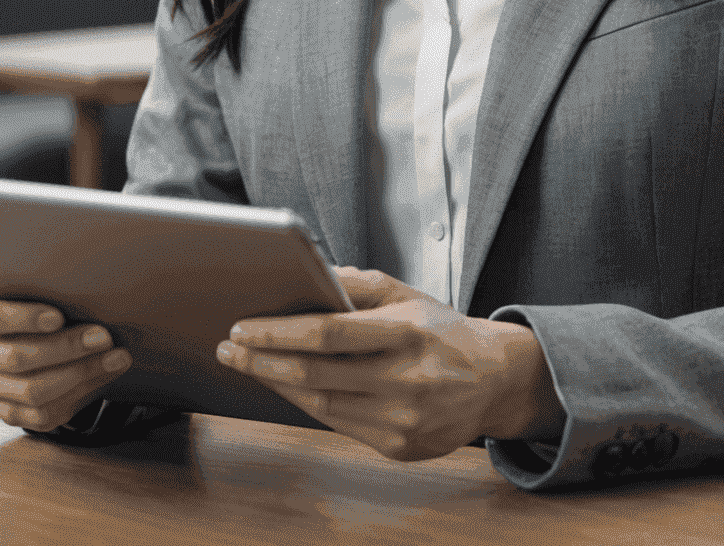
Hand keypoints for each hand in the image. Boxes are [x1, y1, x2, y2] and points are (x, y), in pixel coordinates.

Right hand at [0, 286, 131, 430]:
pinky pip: (43, 413)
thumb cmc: (47, 301)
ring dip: (80, 372)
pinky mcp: (9, 411)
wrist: (48, 339)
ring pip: (31, 390)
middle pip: (16, 358)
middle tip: (102, 336)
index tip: (59, 317)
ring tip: (114, 356)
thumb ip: (54, 284)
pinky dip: (81, 392)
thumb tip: (97, 281)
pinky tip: (105, 372)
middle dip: (66, 348)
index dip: (22, 319)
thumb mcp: (44, 285)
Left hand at [215, 267, 562, 461]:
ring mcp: (404, 420)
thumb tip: (308, 276)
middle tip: (230, 349)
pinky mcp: (400, 447)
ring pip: (322, 405)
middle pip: (317, 375)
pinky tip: (287, 387)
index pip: (330, 333)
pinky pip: (339, 425)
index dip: (280, 333)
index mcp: (408, 333)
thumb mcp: (408, 294)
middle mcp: (407, 380)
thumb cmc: (441, 330)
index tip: (242, 327)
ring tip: (249, 365)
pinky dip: (307, 404)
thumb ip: (358, 284)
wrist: (494, 380)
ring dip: (277, 385)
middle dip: (264, 362)